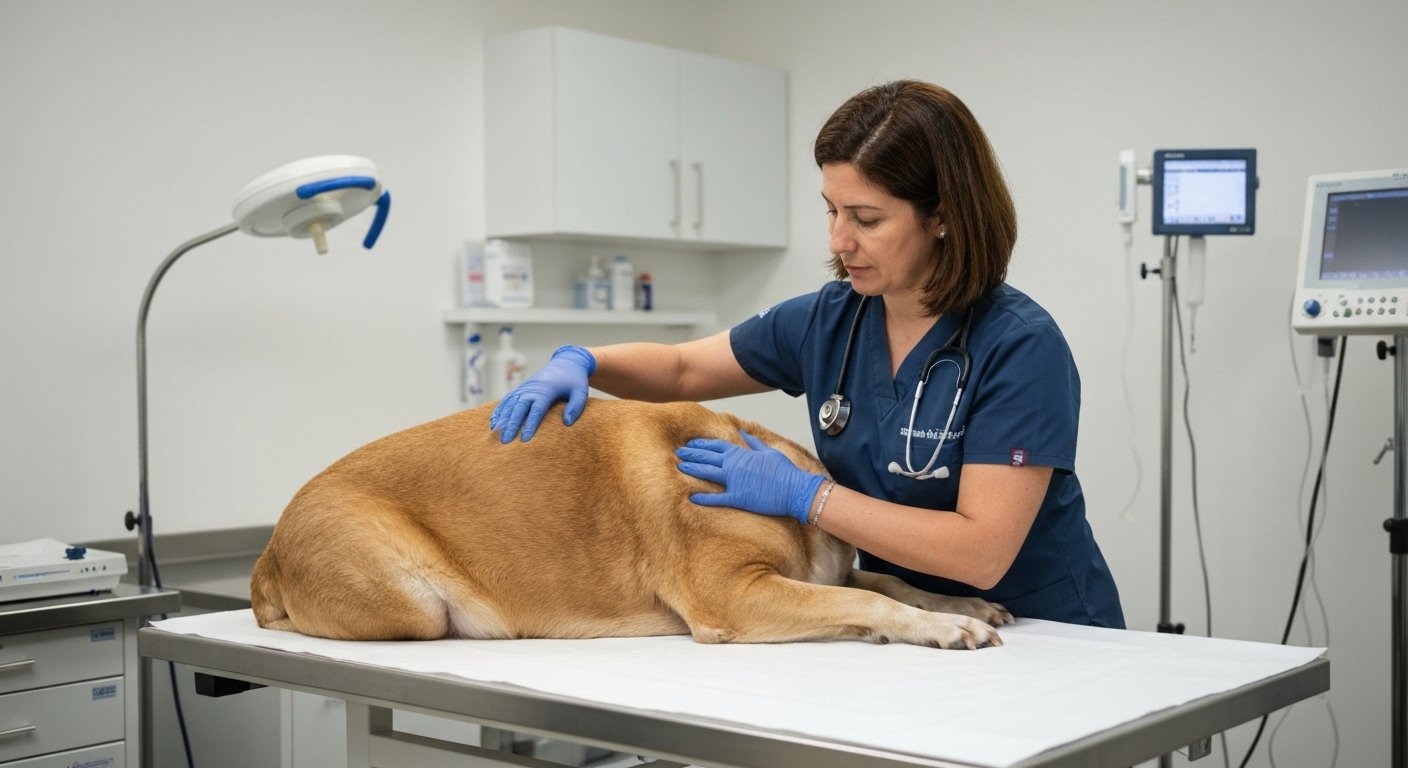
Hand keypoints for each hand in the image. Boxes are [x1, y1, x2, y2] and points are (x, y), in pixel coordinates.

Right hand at [490, 345, 595, 442]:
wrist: (566, 362)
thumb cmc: (574, 380)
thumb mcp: (581, 392)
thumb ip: (576, 407)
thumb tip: (567, 424)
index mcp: (546, 390)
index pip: (536, 410)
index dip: (530, 425)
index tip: (525, 439)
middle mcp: (532, 389)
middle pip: (519, 408)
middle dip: (511, 425)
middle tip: (505, 441)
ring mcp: (525, 388)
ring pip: (510, 404)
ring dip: (502, 418)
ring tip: (495, 433)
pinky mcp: (521, 389)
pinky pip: (507, 400)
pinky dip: (499, 410)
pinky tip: (493, 423)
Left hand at [675, 430, 824, 524]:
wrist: (797, 490)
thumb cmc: (785, 472)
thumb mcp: (769, 452)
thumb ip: (754, 442)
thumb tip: (744, 432)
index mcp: (742, 454)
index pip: (716, 446)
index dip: (701, 445)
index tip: (690, 444)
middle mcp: (735, 465)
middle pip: (708, 458)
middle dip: (692, 455)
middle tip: (678, 453)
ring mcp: (735, 481)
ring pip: (708, 473)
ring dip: (692, 470)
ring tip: (679, 467)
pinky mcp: (739, 498)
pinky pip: (717, 498)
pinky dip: (704, 498)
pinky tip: (692, 497)